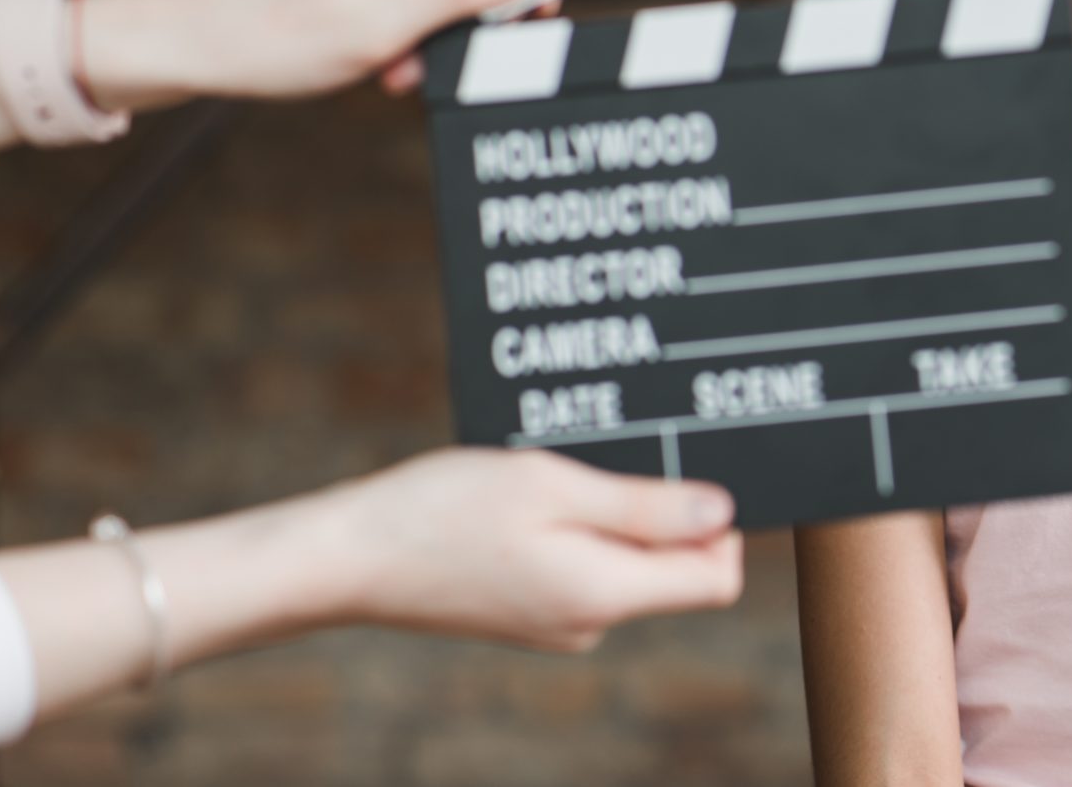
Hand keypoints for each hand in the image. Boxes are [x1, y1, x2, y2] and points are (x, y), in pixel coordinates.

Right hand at [332, 448, 744, 651]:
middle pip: (676, 567)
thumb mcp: (553, 488)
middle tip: (617, 450)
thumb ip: (645, 507)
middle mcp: (591, 621)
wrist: (346, 555)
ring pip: (628, 559)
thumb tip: (725, 513)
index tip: (690, 466)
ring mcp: (559, 621)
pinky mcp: (531, 609)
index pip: (717, 578)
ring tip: (563, 468)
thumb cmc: (441, 511)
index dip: (724, 522)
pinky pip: (586, 563)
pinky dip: (579, 523)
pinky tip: (537, 491)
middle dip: (664, 506)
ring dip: (614, 508)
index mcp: (604, 596)